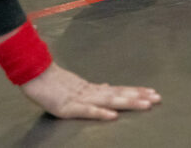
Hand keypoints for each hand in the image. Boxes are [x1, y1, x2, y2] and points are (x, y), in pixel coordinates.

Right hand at [20, 62, 159, 119]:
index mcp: (91, 89)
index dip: (135, 91)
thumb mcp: (75, 87)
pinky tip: (113, 116)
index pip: (118, 90)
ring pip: (108, 101)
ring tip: (145, 104)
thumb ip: (92, 89)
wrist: (32, 74)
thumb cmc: (52, 81)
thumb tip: (107, 86)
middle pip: (118, 94)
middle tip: (158, 98)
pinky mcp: (67, 107)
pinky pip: (86, 111)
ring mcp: (79, 99)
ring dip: (127, 102)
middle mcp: (90, 92)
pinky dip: (100, 113)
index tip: (153, 93)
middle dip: (138, 97)